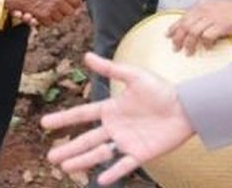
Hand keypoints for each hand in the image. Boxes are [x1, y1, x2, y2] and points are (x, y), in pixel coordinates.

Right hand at [42, 52, 194, 184]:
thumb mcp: (134, 75)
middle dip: (68, 148)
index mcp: (111, 109)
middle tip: (51, 156)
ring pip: (99, 154)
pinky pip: (124, 165)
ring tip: (65, 167)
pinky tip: (100, 179)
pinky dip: (113, 172)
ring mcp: (126, 142)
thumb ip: (110, 69)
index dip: (64, 119)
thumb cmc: (161, 90)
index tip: (44, 124)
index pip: (82, 114)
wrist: (187, 107)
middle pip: (87, 139)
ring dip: (82, 160)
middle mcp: (115, 127)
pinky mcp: (141, 153)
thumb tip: (86, 55)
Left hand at [166, 0, 231, 55]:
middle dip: (178, 38)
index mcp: (202, 6)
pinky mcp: (221, 26)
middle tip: (175, 48)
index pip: (183, 17)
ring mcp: (213, 18)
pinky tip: (206, 48)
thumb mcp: (213, 7)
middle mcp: (205, 10)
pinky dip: (205, 43)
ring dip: (190, 44)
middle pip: (185, 25)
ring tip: (188, 52)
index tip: (168, 35)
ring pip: (194, 32)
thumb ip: (202, 15)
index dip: (174, 27)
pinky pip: (208, 36)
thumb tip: (192, 27)